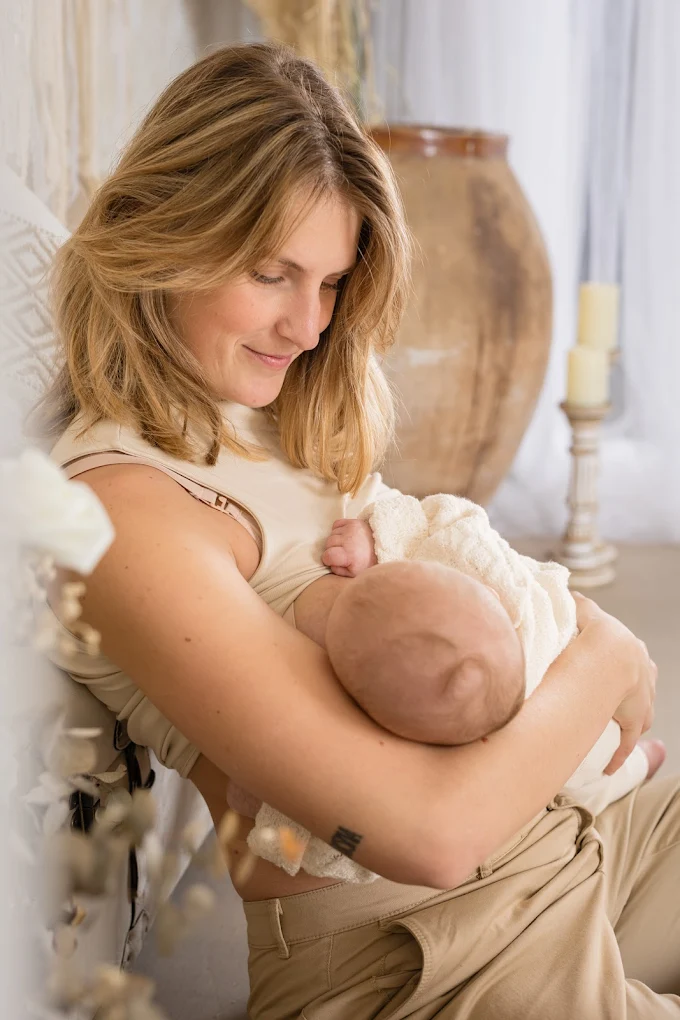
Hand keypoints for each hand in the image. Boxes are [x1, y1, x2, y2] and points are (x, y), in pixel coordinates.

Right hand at [322, 518, 376, 577]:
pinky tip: (345, 536)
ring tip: (346, 545)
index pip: (327, 555)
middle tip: (341, 553)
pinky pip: (337, 524)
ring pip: (332, 533)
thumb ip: (337, 570)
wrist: (383, 549)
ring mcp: (352, 529)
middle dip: (331, 549)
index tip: (333, 560)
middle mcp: (350, 540)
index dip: (328, 559)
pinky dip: (338, 530)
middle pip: (328, 543)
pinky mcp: (354, 522)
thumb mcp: (353, 574)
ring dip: (336, 540)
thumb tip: (329, 562)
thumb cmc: (367, 563)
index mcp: (350, 555)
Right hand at [572, 592, 656, 774]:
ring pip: (640, 714)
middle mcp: (643, 676)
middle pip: (641, 686)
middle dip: (629, 692)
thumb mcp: (585, 612)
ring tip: (610, 725)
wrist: (607, 655)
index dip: (620, 662)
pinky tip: (609, 768)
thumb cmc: (595, 633)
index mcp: (632, 649)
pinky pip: (627, 743)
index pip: (632, 657)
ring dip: (627, 720)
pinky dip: (618, 755)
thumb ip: (575, 603)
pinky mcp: (633, 722)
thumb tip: (565, 593)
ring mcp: (641, 701)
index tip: (606, 667)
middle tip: (610, 697)